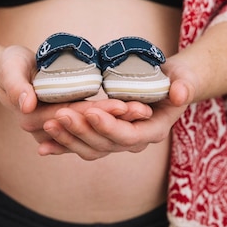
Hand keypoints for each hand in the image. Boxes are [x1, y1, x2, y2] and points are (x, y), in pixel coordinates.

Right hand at [0, 46, 153, 145]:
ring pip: (94, 131)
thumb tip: (27, 104)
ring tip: (144, 110)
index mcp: (34, 119)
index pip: (71, 118)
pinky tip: (134, 114)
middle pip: (87, 127)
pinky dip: (112, 121)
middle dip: (116, 119)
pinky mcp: (69, 125)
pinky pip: (93, 128)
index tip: (121, 104)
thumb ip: (15, 85)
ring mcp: (60, 131)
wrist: (11, 72)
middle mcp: (48, 131)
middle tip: (143, 109)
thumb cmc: (10, 66)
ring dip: (119, 123)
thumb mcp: (9, 69)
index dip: (97, 112)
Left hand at [39, 58, 197, 159]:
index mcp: (153, 131)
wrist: (170, 86)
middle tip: (60, 114)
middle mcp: (134, 142)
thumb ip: (184, 86)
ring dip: (68, 139)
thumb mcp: (184, 78)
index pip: (128, 136)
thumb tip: (180, 93)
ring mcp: (118, 142)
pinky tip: (42, 146)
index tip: (90, 112)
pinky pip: (82, 146)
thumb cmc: (177, 79)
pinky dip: (63, 146)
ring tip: (48, 124)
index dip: (109, 126)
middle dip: (81, 131)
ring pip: (90, 148)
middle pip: (104, 144)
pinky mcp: (104, 138)